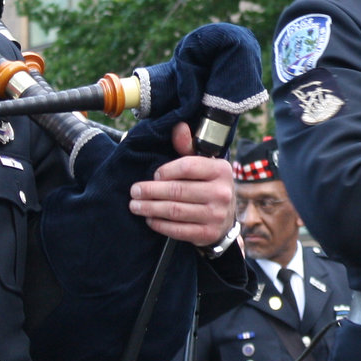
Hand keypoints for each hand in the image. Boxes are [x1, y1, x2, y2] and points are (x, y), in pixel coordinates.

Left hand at [130, 122, 236, 244]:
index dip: (166, 170)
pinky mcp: (208, 234)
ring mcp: (216, 215)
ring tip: (135, 205)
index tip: (154, 175)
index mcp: (221, 170)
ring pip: (174, 211)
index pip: (187, 166)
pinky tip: (150, 219)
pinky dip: (160, 224)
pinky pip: (178, 230)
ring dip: (150, 208)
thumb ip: (188, 147)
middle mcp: (222, 193)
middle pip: (177, 190)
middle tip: (134, 191)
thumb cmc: (208, 184)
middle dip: (150, 191)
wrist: (226, 217)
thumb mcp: (203, 164)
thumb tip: (179, 126)